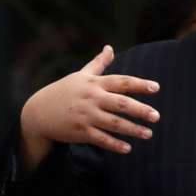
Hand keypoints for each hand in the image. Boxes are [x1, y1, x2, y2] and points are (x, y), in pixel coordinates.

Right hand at [18, 45, 161, 166]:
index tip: (156, 88)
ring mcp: (86, 116)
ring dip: (133, 129)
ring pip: (114, 123)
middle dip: (140, 110)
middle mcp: (92, 98)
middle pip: (121, 103)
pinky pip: (101, 139)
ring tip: (148, 133)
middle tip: (157, 116)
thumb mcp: (80, 75)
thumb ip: (98, 64)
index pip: (121, 82)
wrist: (38, 112)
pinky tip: (128, 148)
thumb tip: (110, 48)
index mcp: (94, 83)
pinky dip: (115, 144)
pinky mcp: (81, 132)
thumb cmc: (63, 91)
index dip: (140, 84)